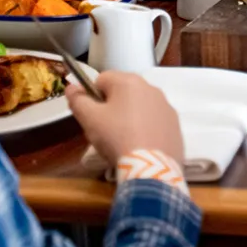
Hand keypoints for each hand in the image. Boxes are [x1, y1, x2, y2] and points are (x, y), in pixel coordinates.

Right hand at [67, 71, 184, 164]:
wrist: (150, 166)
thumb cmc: (116, 137)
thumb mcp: (90, 119)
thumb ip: (77, 100)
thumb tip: (71, 87)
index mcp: (129, 81)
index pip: (102, 79)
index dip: (92, 97)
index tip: (91, 116)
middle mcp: (151, 87)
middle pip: (122, 92)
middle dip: (111, 107)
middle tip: (105, 130)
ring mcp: (166, 106)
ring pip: (139, 106)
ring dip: (129, 117)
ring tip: (123, 140)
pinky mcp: (175, 124)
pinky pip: (154, 121)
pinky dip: (146, 129)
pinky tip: (140, 145)